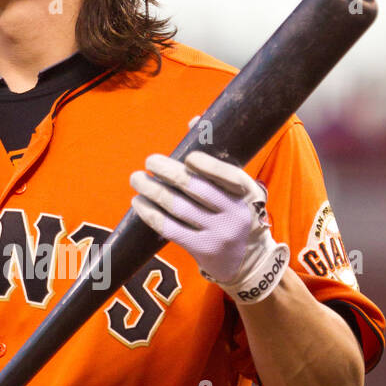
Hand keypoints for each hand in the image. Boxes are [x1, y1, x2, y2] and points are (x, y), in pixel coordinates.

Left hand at [129, 140, 289, 303]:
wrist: (248, 262)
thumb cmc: (236, 214)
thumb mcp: (239, 190)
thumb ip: (217, 159)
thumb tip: (195, 122)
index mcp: (246, 193)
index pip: (226, 175)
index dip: (205, 164)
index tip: (186, 156)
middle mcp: (234, 213)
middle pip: (196, 188)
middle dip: (168, 172)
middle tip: (150, 160)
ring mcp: (218, 233)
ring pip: (179, 207)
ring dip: (153, 191)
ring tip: (137, 178)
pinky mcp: (202, 250)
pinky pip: (170, 228)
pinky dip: (151, 214)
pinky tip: (138, 202)